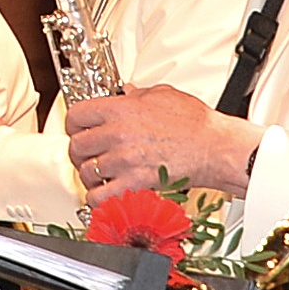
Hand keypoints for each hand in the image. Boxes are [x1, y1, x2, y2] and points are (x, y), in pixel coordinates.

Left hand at [64, 84, 259, 203]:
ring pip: (86, 172)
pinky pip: (99, 197)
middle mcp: (118, 134)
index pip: (76, 115)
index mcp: (120, 109)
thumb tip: (126, 91)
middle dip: (80, 152)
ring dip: (90, 175)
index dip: (73, 124)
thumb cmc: (195, 124)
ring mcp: (124, 160)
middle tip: (87, 154)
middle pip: (76, 145)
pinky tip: (105, 192)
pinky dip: (98, 198)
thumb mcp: (163, 95)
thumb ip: (137, 94)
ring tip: (99, 174)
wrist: (215, 148)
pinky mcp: (134, 183)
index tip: (77, 130)